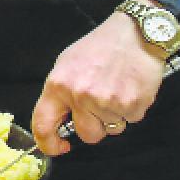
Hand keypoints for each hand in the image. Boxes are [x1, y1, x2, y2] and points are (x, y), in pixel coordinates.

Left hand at [30, 12, 164, 155]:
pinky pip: (130, 120)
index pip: (42, 125)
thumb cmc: (102, 45)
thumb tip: (56, 120)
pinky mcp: (131, 105)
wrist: (136, 32)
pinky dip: (131, 109)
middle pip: (87, 135)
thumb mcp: (68, 63)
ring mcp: (107, 102)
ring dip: (114, 115)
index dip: (48, 144)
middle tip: (101, 103)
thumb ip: (60, 93)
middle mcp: (81, 95)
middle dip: (95, 125)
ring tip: (116, 88)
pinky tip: (129, 88)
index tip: (58, 146)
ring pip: (110, 129)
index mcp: (59, 84)